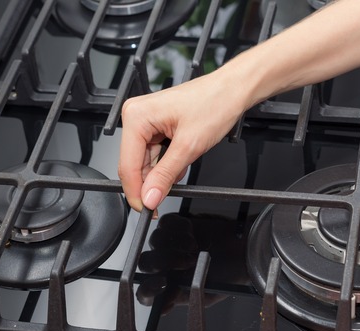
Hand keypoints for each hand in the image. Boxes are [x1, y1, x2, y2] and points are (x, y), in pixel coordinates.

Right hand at [118, 72, 246, 211]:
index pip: (127, 165)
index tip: (147, 210)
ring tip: (182, 166)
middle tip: (164, 199)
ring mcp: (145, 120)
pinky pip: (154, 154)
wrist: (232, 90)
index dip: (136, 192)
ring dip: (161, 173)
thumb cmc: (215, 103)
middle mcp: (136, 116)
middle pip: (134, 165)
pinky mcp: (155, 125)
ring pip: (145, 162)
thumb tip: (150, 197)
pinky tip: (181, 160)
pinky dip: (167, 164)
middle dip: (150, 183)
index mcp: (136, 116)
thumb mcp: (189, 146)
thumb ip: (165, 175)